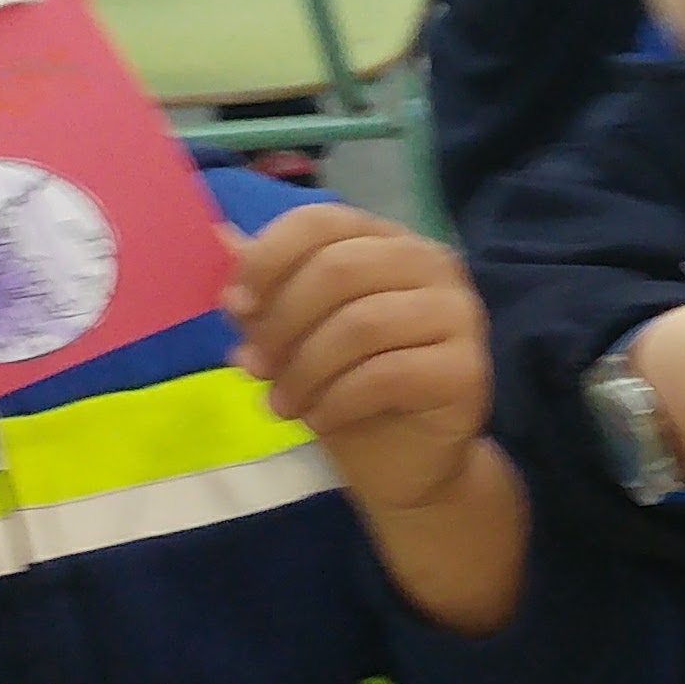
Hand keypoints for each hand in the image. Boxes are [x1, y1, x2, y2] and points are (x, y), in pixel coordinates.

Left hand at [224, 207, 492, 515]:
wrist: (402, 463)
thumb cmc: (345, 388)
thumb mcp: (292, 337)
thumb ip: (264, 290)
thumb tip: (217, 237)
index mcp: (386, 242)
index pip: (322, 221)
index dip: (269, 258)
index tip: (235, 306)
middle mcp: (432, 263)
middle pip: (340, 268)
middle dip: (283, 321)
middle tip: (253, 367)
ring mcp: (458, 313)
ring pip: (363, 324)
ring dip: (305, 369)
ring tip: (281, 405)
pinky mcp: (467, 368)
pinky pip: (390, 374)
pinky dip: (338, 400)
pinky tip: (320, 420)